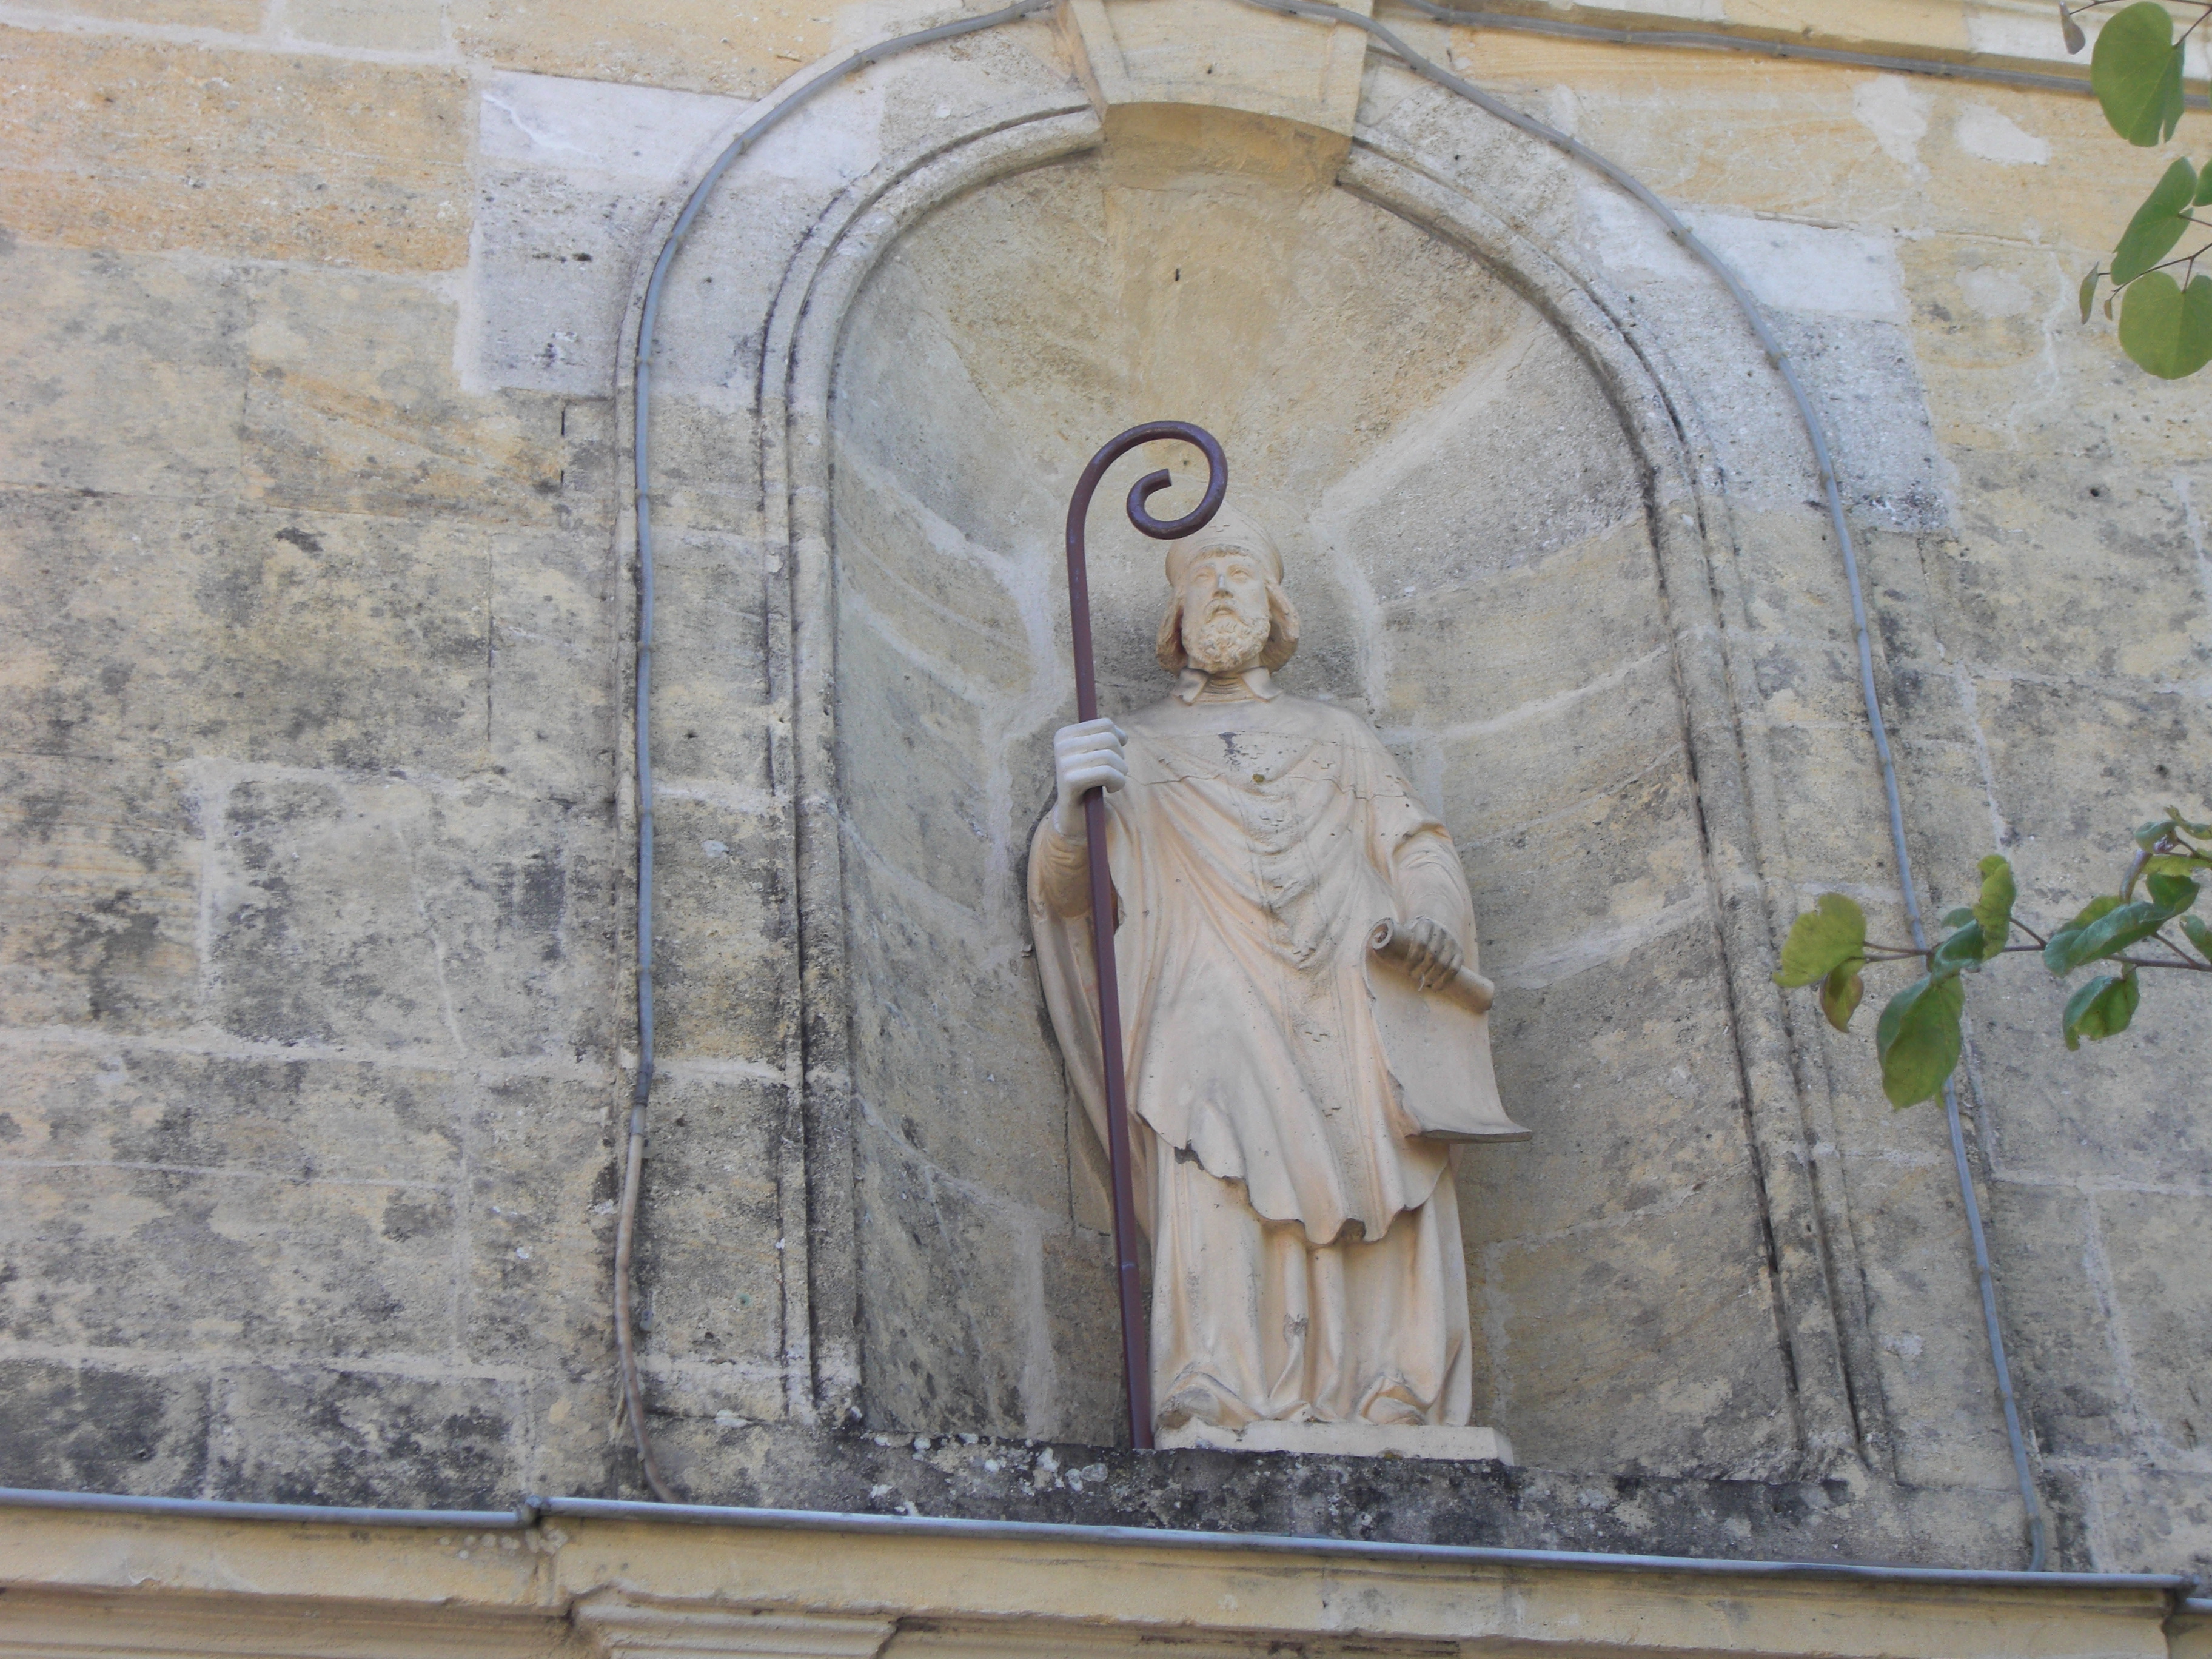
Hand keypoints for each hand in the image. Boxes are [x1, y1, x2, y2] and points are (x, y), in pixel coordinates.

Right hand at [1053, 717, 1126, 837]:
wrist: (1075, 815)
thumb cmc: (1089, 782)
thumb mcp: (1094, 755)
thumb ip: (1104, 740)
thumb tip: (1123, 736)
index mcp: (1065, 734)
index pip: (1105, 724)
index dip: (1119, 740)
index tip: (1115, 755)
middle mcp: (1061, 745)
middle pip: (1109, 739)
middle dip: (1120, 757)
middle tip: (1115, 772)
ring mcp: (1063, 762)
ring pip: (1110, 756)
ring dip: (1121, 772)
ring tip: (1114, 782)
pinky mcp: (1069, 780)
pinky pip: (1106, 773)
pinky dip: (1117, 782)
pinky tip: (1111, 789)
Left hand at [1399, 916, 1463, 990]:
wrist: (1436, 926)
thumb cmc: (1414, 933)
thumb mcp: (1406, 930)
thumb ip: (1393, 936)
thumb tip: (1373, 943)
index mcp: (1425, 924)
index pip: (1420, 943)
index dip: (1412, 958)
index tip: (1405, 969)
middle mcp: (1441, 931)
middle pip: (1432, 955)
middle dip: (1421, 970)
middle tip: (1412, 977)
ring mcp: (1452, 941)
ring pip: (1444, 963)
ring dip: (1433, 977)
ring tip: (1424, 984)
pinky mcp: (1459, 951)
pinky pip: (1455, 968)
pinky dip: (1446, 979)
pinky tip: (1437, 987)